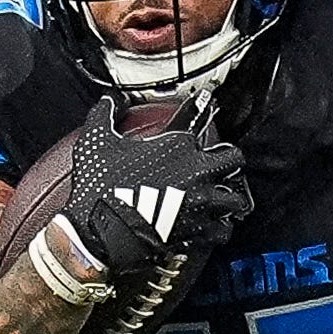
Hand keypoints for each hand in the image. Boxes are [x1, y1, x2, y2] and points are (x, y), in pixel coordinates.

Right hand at [54, 95, 251, 291]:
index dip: (199, 131)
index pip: (204, 128)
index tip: (192, 136)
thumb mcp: (96, 142)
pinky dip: (220, 228)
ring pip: (235, 198)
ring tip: (218, 197)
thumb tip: (109, 101)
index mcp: (178, 146)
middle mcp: (198, 173)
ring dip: (228, 196)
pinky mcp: (201, 232)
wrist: (103, 232)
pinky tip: (211, 226)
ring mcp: (202, 204)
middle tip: (217, 165)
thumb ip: (104, 115)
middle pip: (234, 160)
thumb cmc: (102, 188)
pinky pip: (224, 229)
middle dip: (228, 161)